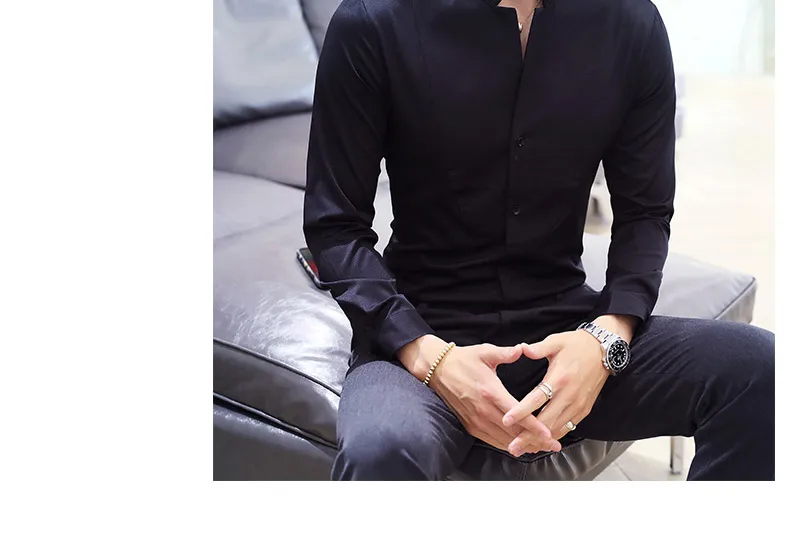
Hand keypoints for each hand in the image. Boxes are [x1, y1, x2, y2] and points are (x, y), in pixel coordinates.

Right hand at [430, 342, 559, 452]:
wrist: (439, 370)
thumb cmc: (464, 359)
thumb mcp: (485, 352)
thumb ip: (505, 353)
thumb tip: (522, 349)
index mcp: (490, 391)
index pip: (517, 413)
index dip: (534, 426)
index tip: (549, 435)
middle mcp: (483, 409)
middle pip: (513, 432)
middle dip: (535, 440)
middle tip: (554, 446)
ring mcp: (476, 420)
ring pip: (503, 439)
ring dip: (523, 445)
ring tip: (541, 448)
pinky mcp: (470, 425)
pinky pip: (491, 440)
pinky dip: (507, 445)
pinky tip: (518, 446)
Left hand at [500, 331, 608, 456]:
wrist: (603, 351)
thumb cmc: (576, 345)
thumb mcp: (556, 341)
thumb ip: (538, 348)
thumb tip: (521, 348)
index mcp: (559, 378)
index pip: (537, 398)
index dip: (521, 411)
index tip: (506, 420)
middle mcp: (569, 395)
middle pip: (546, 421)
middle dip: (528, 436)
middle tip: (512, 447)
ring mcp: (578, 405)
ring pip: (557, 428)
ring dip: (540, 441)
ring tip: (522, 449)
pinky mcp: (584, 410)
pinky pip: (567, 428)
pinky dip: (554, 437)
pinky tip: (541, 443)